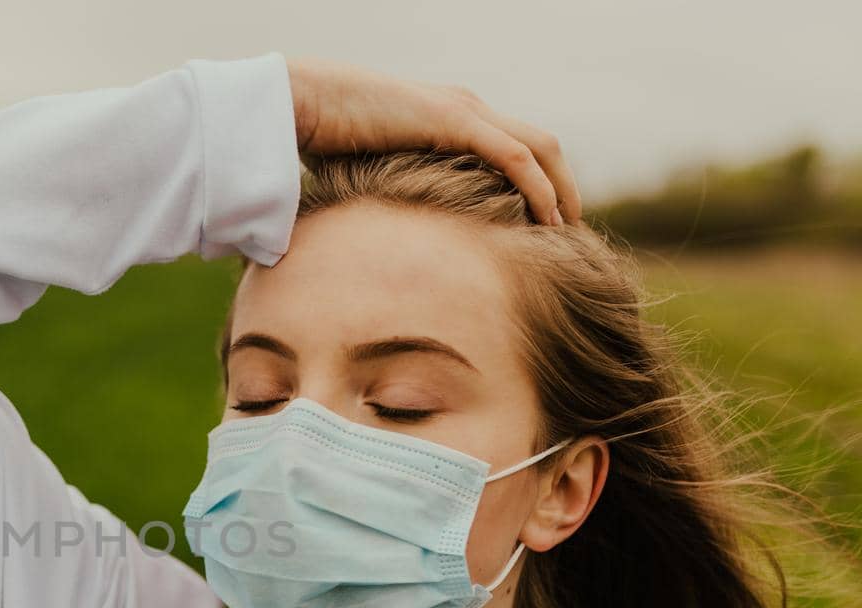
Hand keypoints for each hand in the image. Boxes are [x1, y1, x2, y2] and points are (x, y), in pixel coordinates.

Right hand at [285, 57, 580, 225]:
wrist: (301, 103)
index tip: (540, 224)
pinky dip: (538, 188)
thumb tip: (369, 242)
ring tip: (568, 231)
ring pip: (539, 147)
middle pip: (539, 144)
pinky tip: (548, 220)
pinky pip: (514, 156)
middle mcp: (466, 109)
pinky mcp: (454, 120)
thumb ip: (384, 195)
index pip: (511, 147)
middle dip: (562, 186)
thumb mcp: (364, 173)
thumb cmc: (318, 139)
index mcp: (448, 118)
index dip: (534, 182)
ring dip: (561, 189)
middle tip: (569, 230)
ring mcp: (464, 111)